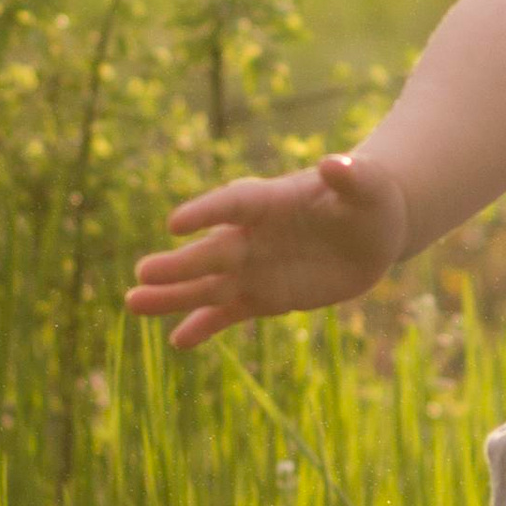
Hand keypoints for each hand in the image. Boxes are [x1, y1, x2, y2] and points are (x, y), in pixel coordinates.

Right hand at [125, 152, 409, 350]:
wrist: (372, 231)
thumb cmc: (369, 198)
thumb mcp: (370, 186)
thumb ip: (352, 177)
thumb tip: (335, 163)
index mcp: (272, 200)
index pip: (234, 203)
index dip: (207, 211)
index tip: (174, 224)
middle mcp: (253, 235)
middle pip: (211, 250)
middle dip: (179, 264)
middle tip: (142, 273)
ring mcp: (254, 267)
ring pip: (208, 285)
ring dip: (173, 295)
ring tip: (133, 304)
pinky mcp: (263, 297)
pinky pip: (227, 314)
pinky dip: (203, 327)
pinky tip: (177, 342)